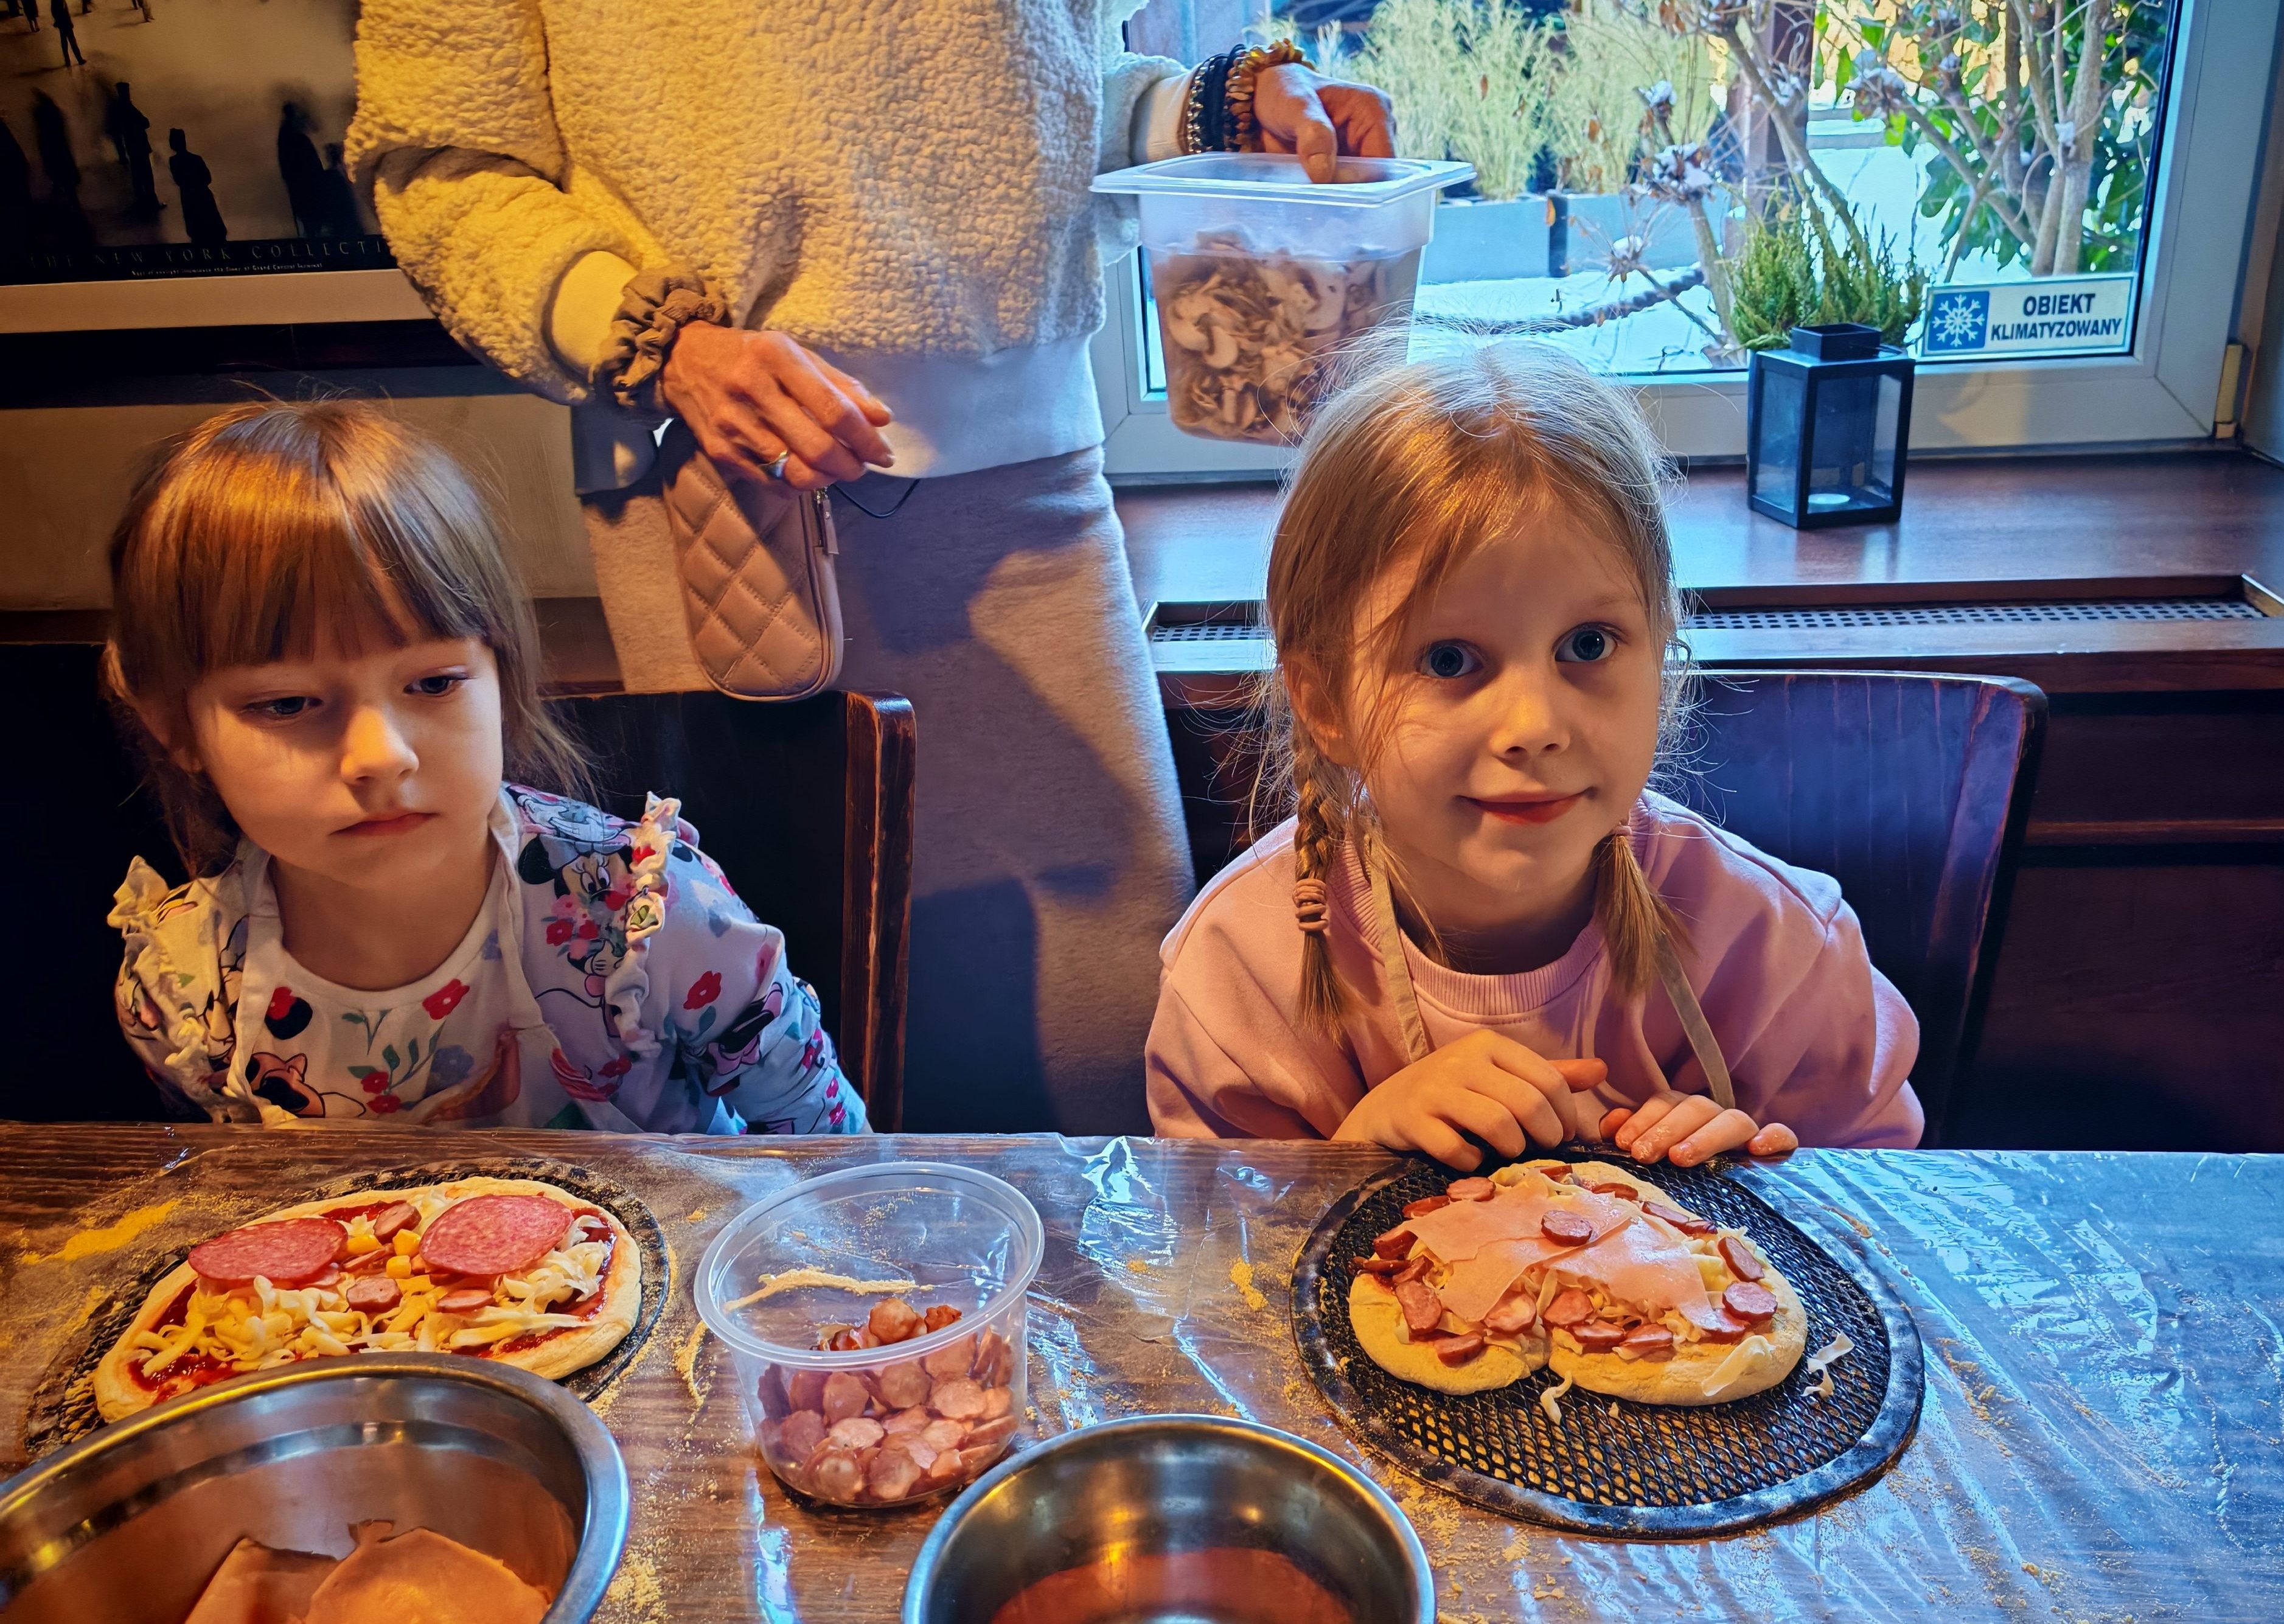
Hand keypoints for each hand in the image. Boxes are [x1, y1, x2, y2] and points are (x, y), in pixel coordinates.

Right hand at [657, 323, 893, 491]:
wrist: (684, 360)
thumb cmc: (752, 355)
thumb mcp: (796, 353)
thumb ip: (841, 385)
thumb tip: (882, 419)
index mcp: (776, 357)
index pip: (833, 409)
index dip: (866, 439)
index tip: (884, 453)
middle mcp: (752, 389)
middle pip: (817, 448)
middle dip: (851, 466)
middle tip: (862, 466)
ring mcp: (733, 425)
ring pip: (796, 473)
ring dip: (827, 479)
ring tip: (836, 469)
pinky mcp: (721, 451)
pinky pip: (772, 483)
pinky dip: (799, 485)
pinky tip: (807, 471)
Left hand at [1251, 66, 1395, 182]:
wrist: (1266, 97)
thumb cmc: (1283, 92)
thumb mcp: (1294, 105)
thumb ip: (1312, 134)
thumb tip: (1324, 174)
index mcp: (1374, 111)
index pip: (1382, 162)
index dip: (1359, 180)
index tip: (1326, 186)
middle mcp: (1376, 131)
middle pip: (1374, 178)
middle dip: (1348, 191)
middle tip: (1315, 197)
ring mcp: (1362, 149)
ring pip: (1360, 187)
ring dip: (1337, 195)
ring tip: (1311, 195)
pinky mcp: (1348, 163)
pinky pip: (1345, 188)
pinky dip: (1329, 193)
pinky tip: (1311, 195)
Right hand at [1333, 1030, 1608, 1169]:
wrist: (1384, 1110)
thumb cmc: (1451, 1094)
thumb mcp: (1498, 1076)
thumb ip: (1548, 1074)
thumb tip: (1601, 1069)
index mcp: (1488, 1044)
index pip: (1548, 1078)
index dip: (1567, 1114)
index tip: (1564, 1135)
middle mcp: (1462, 1060)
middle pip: (1527, 1102)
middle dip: (1545, 1135)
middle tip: (1543, 1149)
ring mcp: (1434, 1089)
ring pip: (1497, 1124)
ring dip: (1512, 1149)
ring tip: (1508, 1154)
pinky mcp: (1412, 1119)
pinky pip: (1456, 1149)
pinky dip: (1471, 1163)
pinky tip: (1470, 1160)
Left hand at [1598, 1092, 1798, 1167]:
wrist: (1732, 1214)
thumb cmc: (1680, 1181)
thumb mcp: (1652, 1155)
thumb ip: (1632, 1135)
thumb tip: (1611, 1125)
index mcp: (1686, 1115)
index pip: (1667, 1101)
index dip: (1643, 1118)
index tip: (1623, 1142)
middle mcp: (1716, 1119)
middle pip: (1697, 1108)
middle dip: (1666, 1128)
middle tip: (1643, 1154)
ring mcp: (1749, 1135)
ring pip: (1734, 1120)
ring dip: (1705, 1136)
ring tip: (1681, 1159)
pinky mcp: (1779, 1152)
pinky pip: (1784, 1136)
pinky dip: (1773, 1137)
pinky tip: (1757, 1149)